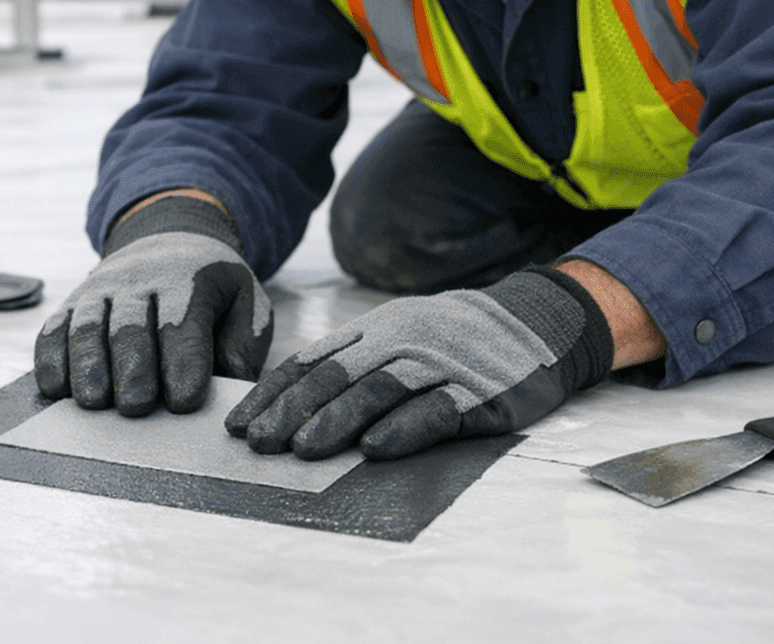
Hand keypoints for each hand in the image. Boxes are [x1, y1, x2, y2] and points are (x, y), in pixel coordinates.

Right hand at [34, 200, 271, 415]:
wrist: (171, 241)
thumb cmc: (212, 290)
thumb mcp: (245, 303)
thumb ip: (242, 344)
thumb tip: (228, 385)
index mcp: (189, 282)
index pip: (184, 324)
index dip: (183, 362)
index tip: (184, 401)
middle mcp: (141, 281)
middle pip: (131, 327)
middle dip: (132, 368)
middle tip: (136, 407)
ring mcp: (101, 291)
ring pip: (88, 327)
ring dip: (87, 366)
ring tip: (93, 402)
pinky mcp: (73, 303)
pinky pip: (54, 329)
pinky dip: (50, 359)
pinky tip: (56, 390)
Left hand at [224, 266, 612, 460]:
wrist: (534, 323)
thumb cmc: (451, 340)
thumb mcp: (398, 336)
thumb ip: (352, 365)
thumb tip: (288, 409)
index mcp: (377, 330)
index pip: (312, 362)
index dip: (273, 394)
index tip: (239, 425)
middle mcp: (404, 341)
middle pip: (339, 375)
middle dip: (294, 411)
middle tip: (261, 443)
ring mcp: (441, 365)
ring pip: (380, 391)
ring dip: (338, 421)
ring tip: (304, 449)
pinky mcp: (478, 393)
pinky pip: (437, 412)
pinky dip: (404, 429)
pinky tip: (376, 449)